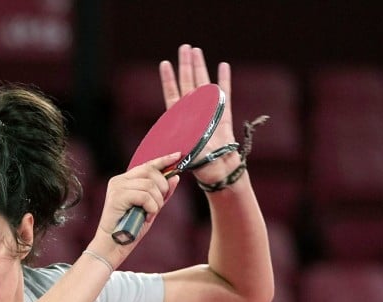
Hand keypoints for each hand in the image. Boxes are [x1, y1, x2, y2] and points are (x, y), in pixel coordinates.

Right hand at [95, 152, 180, 247]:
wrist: (113, 246)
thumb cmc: (131, 229)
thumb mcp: (151, 209)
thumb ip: (161, 194)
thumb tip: (175, 176)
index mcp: (126, 181)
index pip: (147, 165)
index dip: (163, 160)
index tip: (177, 156)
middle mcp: (120, 180)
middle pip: (150, 171)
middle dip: (162, 187)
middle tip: (158, 205)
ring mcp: (117, 187)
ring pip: (149, 185)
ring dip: (156, 202)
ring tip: (150, 215)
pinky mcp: (117, 196)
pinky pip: (144, 195)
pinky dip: (151, 208)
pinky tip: (146, 217)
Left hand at [159, 44, 239, 183]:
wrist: (219, 173)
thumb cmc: (198, 165)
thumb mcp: (180, 151)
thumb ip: (173, 140)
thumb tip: (158, 136)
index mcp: (181, 120)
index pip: (172, 95)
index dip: (168, 80)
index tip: (164, 64)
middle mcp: (195, 113)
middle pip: (189, 84)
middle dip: (186, 65)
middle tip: (184, 48)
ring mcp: (210, 113)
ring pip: (204, 84)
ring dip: (201, 68)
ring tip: (197, 51)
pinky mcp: (225, 116)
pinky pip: (225, 95)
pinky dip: (224, 80)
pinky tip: (223, 66)